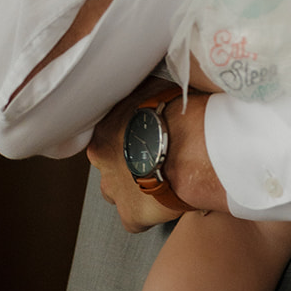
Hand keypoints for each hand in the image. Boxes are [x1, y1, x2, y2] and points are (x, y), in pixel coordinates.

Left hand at [86, 77, 228, 230]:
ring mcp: (114, 190)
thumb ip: (143, 89)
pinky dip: (151, 212)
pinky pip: (137, 218)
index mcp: (103, 130)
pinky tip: (170, 198)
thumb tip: (145, 73)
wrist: (190, 146)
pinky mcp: (130, 216)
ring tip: (163, 178)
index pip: (109, 138)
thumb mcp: (154, 87)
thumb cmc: (176, 111)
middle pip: (110, 166)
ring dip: (136, 188)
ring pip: (119, 193)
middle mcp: (101, 161)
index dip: (128, 138)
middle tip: (156, 157)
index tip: (145, 137)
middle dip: (128, 164)